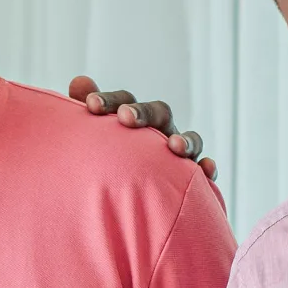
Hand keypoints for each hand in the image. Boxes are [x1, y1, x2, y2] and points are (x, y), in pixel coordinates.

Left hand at [69, 76, 215, 183]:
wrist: (123, 207)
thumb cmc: (105, 164)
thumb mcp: (92, 139)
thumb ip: (85, 111)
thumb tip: (79, 81)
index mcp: (134, 121)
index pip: (125, 102)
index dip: (110, 100)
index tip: (91, 105)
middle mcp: (159, 133)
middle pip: (159, 112)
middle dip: (144, 113)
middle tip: (125, 117)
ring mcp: (178, 155)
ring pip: (190, 140)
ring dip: (185, 140)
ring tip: (174, 147)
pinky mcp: (191, 179)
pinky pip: (203, 173)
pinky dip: (207, 169)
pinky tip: (206, 170)